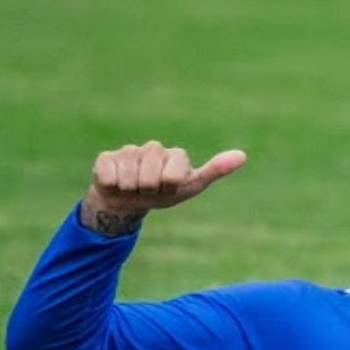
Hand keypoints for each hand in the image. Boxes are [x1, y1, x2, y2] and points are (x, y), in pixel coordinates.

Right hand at [81, 141, 246, 234]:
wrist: (129, 201)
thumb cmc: (163, 193)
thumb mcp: (191, 186)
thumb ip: (215, 170)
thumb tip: (243, 155)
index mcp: (176, 155)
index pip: (173, 175)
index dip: (169, 187)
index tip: (169, 188)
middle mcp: (153, 148)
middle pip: (150, 178)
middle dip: (149, 190)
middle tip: (149, 189)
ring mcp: (129, 151)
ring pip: (130, 178)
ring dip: (131, 189)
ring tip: (134, 187)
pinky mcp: (106, 157)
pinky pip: (109, 176)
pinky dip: (113, 185)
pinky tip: (117, 182)